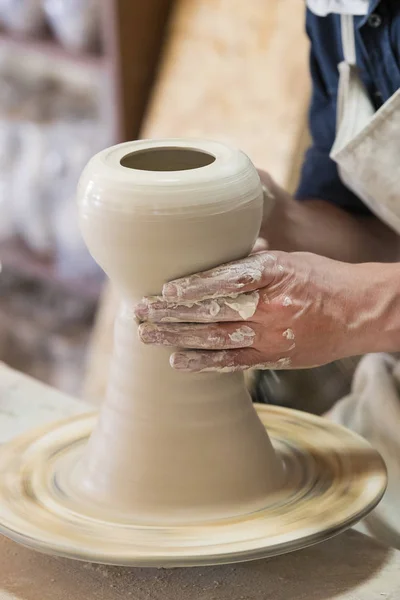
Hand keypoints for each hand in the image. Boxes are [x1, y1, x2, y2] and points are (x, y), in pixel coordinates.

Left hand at [135, 251, 376, 371]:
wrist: (357, 313)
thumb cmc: (319, 279)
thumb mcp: (288, 259)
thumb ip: (250, 263)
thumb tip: (212, 261)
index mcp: (275, 274)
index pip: (228, 280)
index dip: (195, 286)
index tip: (166, 290)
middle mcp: (270, 307)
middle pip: (213, 311)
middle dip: (172, 313)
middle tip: (139, 311)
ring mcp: (271, 336)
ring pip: (216, 339)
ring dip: (177, 337)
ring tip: (146, 335)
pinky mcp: (273, 357)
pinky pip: (233, 363)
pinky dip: (203, 362)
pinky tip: (177, 361)